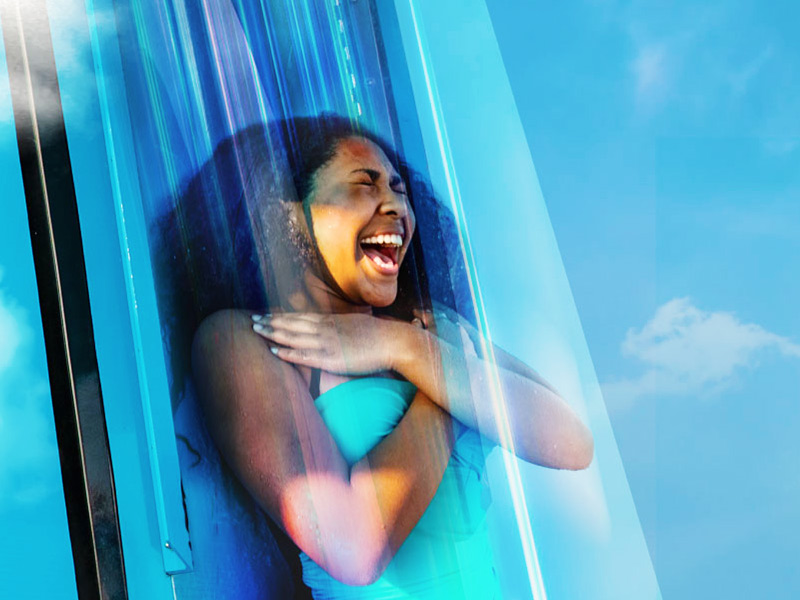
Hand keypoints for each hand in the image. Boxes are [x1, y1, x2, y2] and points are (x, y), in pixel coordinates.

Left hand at [251, 312, 401, 374]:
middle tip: (252, 320)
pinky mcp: (331, 358)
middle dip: (270, 322)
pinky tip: (274, 351)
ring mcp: (327, 342)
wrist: (393, 341)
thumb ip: (339, 328)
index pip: (299, 316)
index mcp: (331, 321)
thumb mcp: (354, 325)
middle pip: (292, 323)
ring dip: (273, 333)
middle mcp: (325, 328)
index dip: (280, 316)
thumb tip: (332, 331)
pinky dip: (288, 353)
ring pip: (294, 336)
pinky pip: (305, 355)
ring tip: (255, 331)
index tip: (265, 315)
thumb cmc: (378, 336)